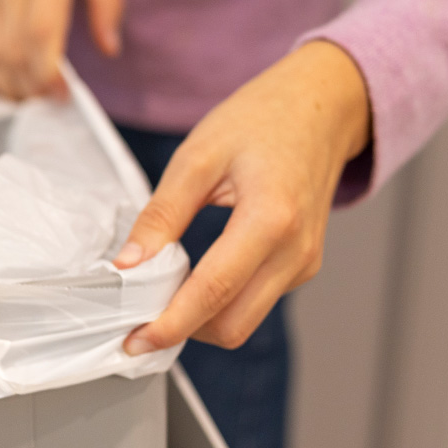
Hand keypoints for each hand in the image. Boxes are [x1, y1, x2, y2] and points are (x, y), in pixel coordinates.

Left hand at [116, 40, 371, 352]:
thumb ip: (161, 216)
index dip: (169, 324)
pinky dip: (219, 301)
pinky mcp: (302, 265)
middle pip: (233, 325)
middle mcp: (296, 251)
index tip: (134, 340)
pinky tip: (190, 278)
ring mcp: (304, 262)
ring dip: (199, 318)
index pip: (214, 292)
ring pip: (244, 319)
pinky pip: (256, 301)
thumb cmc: (261, 120)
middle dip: (182, 329)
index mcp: (271, 219)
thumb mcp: (197, 157)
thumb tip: (128, 266)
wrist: (320, 107)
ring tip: (158, 293)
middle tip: (136, 318)